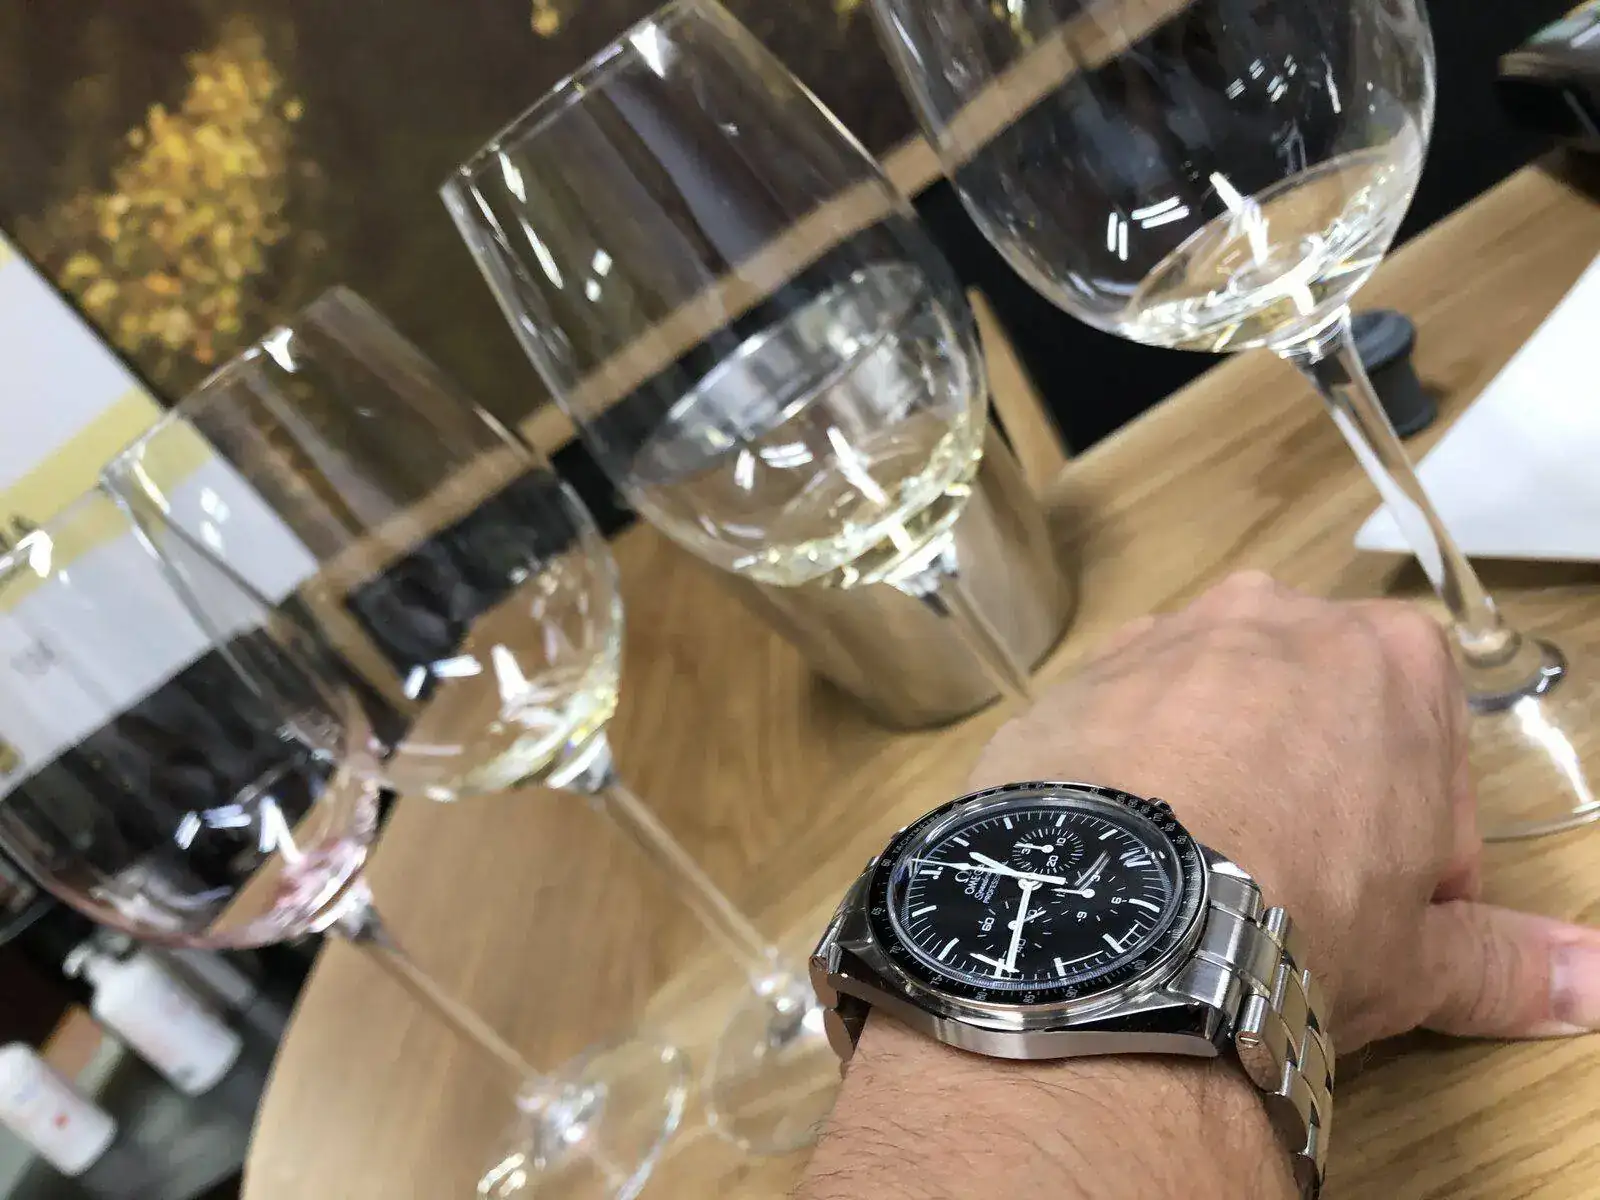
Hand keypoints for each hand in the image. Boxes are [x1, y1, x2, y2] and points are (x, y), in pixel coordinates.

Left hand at [969, 571, 1599, 1050]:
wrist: (1118, 913)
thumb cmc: (1300, 920)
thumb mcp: (1419, 958)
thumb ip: (1508, 956)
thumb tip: (1595, 978)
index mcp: (1394, 659)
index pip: (1429, 762)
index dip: (1416, 853)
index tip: (1383, 913)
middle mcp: (1277, 615)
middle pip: (1318, 717)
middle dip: (1317, 797)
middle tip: (1290, 898)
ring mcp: (1166, 635)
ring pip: (1216, 709)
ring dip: (1220, 776)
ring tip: (1200, 879)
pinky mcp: (1078, 673)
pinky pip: (1124, 720)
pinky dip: (1132, 771)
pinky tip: (1126, 850)